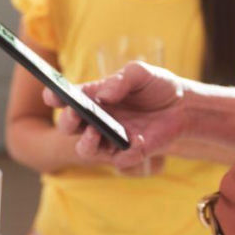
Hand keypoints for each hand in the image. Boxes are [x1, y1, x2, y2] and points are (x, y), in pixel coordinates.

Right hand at [43, 61, 186, 170]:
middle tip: (75, 113)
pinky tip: (137, 140)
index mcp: (94, 97)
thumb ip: (122, 80)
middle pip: (69, 126)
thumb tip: (104, 94)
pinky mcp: (129, 153)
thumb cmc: (157, 87)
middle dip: (68, 121)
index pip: (68, 98)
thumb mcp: (141, 74)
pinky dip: (125, 153)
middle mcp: (97, 120)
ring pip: (86, 149)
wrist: (184, 107)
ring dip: (85, 143)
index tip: (51, 95)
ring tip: (95, 133)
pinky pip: (119, 160)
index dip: (56, 97)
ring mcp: (111, 138)